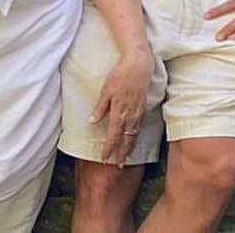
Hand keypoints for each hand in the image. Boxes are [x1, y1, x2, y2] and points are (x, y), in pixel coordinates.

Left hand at [89, 50, 151, 165]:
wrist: (139, 67)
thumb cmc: (120, 76)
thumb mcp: (106, 90)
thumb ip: (100, 108)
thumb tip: (92, 122)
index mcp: (119, 113)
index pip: (113, 136)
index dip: (108, 149)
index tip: (103, 158)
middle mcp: (130, 117)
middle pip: (126, 141)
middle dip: (121, 154)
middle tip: (118, 166)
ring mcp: (138, 114)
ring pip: (134, 136)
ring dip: (129, 148)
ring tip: (126, 157)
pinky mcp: (142, 109)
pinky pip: (139, 128)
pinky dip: (135, 138)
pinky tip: (133, 139)